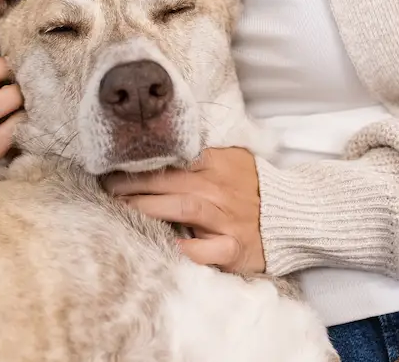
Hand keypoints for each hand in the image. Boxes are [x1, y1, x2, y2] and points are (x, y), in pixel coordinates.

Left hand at [103, 147, 265, 273]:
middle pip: (168, 181)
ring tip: (119, 211)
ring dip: (147, 209)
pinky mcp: (234, 247)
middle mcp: (218, 188)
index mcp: (215, 164)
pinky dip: (185, 250)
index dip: (140, 162)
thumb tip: (158, 148)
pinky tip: (161, 249)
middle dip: (132, 184)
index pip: (171, 158)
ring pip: (182, 208)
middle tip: (105, 188)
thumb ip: (199, 154)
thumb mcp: (230, 159)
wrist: (293, 213)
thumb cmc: (252, 186)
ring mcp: (226, 218)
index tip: (113, 164)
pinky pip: (207, 250)